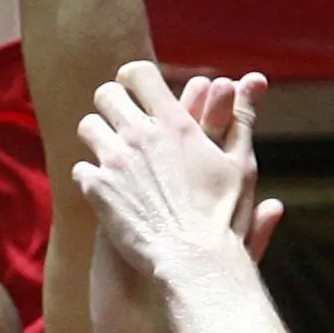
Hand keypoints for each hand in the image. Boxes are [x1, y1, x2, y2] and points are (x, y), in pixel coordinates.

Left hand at [75, 60, 272, 283]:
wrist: (192, 258)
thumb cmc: (223, 213)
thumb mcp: (240, 161)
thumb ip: (241, 117)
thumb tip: (253, 77)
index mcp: (175, 123)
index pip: (138, 74)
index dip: (133, 78)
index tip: (134, 89)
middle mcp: (141, 136)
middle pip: (106, 94)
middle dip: (111, 103)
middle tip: (119, 119)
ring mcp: (115, 161)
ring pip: (88, 126)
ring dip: (98, 136)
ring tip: (110, 152)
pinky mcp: (97, 188)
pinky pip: (80, 168)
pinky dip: (91, 177)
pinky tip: (105, 188)